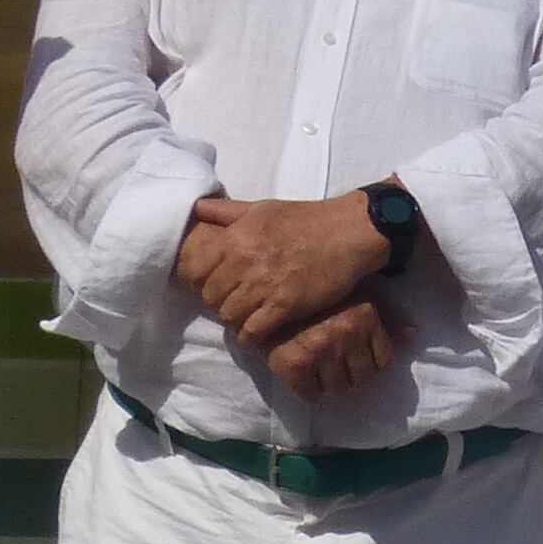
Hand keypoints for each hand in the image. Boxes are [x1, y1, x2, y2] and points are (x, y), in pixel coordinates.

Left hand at [181, 193, 391, 352]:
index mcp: (236, 237)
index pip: (195, 271)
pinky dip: (250, 336)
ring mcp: (264, 286)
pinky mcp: (285, 306)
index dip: (199, 281)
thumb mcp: (263, 207)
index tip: (213, 284)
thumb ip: (227, 211)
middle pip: (210, 296)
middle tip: (232, 301)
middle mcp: (244, 262)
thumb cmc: (305, 218)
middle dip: (218, 301)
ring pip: (228, 315)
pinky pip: (253, 331)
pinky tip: (257, 333)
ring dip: (234, 320)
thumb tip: (197, 208)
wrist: (347, 233)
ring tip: (245, 316)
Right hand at [262, 296, 406, 399]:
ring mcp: (320, 353)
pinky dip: (308, 392)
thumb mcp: (355, 297)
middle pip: (362, 379)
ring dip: (330, 385)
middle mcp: (345, 336)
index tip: (356, 359)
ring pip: (338, 390)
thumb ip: (386, 319)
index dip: (370, 362)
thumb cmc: (314, 297)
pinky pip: (311, 396)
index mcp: (364, 317)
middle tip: (336, 367)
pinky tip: (303, 377)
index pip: (383, 361)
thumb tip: (412, 337)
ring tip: (320, 371)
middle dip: (351, 376)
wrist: (263, 297)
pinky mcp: (294, 367)